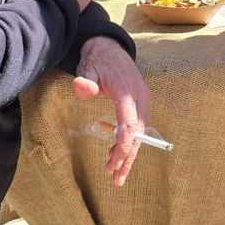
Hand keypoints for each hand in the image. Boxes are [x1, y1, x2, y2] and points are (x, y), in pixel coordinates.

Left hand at [73, 37, 150, 186]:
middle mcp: (140, 96)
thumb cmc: (97, 59)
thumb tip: (82, 87)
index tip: (113, 164)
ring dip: (129, 152)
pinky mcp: (140, 102)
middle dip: (128, 157)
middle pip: (138, 133)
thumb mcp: (87, 67)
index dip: (123, 146)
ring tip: (115, 172)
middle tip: (116, 179)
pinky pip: (137, 127)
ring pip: (140, 132)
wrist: (109, 46)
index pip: (129, 123)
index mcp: (127, 90)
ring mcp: (143, 99)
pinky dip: (129, 142)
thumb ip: (85, 80)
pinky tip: (115, 153)